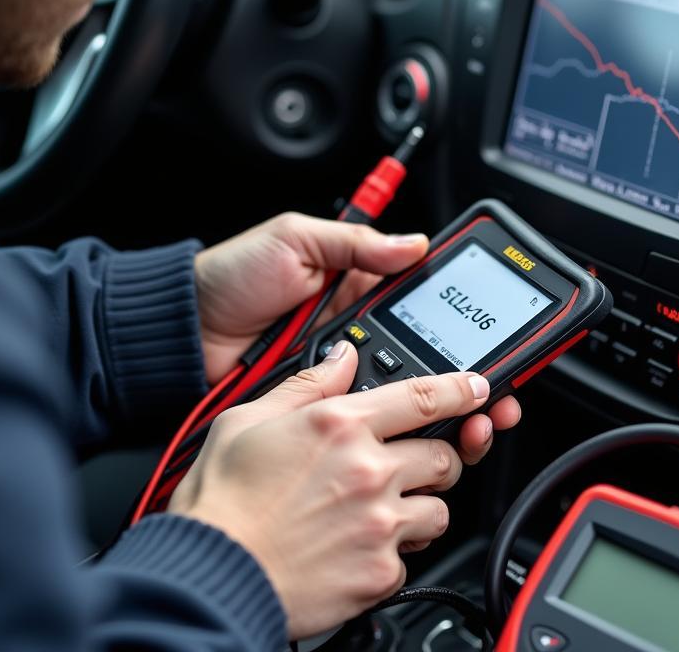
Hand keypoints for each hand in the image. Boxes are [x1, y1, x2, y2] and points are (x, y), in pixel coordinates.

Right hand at [168, 342, 491, 638]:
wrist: (211, 573)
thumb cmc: (222, 500)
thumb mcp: (249, 419)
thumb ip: (307, 384)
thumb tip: (341, 357)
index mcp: (340, 424)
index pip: (424, 396)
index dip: (461, 389)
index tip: (478, 389)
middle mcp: (369, 470)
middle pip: (443, 455)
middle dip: (434, 457)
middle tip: (408, 464)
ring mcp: (379, 523)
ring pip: (439, 508)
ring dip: (420, 506)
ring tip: (381, 510)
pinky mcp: (379, 573)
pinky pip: (412, 558)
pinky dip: (394, 552)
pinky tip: (360, 547)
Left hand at [192, 211, 520, 463]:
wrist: (180, 333)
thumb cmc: (231, 277)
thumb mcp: (296, 240)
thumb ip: (355, 243)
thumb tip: (413, 243)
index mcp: (356, 283)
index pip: (426, 301)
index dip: (465, 322)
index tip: (498, 341)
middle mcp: (356, 329)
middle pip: (426, 357)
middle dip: (467, 380)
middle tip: (495, 396)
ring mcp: (340, 371)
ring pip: (403, 395)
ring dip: (441, 411)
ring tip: (471, 424)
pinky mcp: (319, 405)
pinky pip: (363, 417)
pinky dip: (393, 430)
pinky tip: (421, 439)